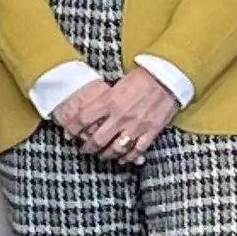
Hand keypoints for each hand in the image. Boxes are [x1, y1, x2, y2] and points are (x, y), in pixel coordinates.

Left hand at [59, 67, 178, 164]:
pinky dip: (128, 157)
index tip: (69, 134)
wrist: (167, 78)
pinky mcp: (150, 132)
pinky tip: (123, 159)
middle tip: (85, 149)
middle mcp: (120, 117)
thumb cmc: (142, 77)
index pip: (84, 119)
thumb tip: (94, 108)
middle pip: (98, 140)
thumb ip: (106, 98)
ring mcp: (136, 126)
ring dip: (106, 155)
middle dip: (88, 148)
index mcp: (110, 101)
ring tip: (102, 155)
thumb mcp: (117, 84)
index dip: (73, 129)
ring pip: (116, 149)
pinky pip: (137, 150)